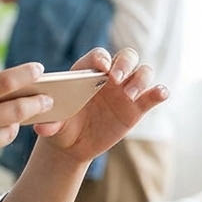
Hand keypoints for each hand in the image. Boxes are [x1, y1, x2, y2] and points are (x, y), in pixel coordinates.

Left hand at [33, 47, 167, 164]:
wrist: (74, 145)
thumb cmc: (62, 127)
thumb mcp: (54, 126)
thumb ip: (50, 124)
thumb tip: (42, 128)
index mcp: (87, 72)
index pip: (98, 56)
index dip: (101, 58)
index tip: (102, 68)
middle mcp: (110, 76)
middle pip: (126, 56)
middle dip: (124, 63)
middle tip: (116, 79)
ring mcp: (126, 90)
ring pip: (143, 71)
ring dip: (141, 78)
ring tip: (129, 94)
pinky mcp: (138, 107)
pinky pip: (154, 94)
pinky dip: (160, 91)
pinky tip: (160, 94)